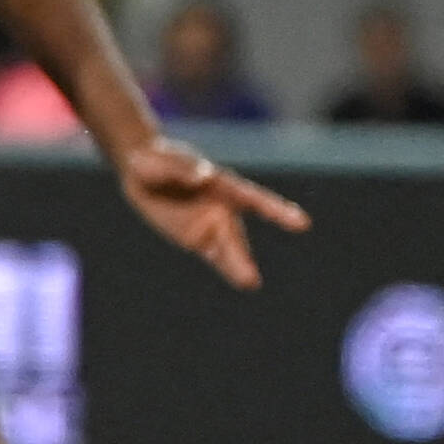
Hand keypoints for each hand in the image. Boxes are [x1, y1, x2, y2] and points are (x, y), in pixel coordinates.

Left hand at [119, 137, 307, 288]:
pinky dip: (226, 266)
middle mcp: (221, 207)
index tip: (302, 223)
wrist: (142, 171)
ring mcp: (210, 224)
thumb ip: (182, 168)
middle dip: (242, 256)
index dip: (277, 210)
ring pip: (228, 249)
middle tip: (250, 279)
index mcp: (221, 185)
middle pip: (235, 234)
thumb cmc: (155, 160)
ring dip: (238, 266)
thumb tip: (203, 176)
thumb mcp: (161, 162)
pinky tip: (241, 280)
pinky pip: (213, 253)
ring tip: (249, 283)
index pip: (253, 198)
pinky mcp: (196, 236)